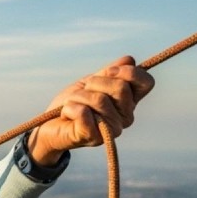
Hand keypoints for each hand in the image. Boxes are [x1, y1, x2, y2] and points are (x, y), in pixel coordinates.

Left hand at [29, 55, 154, 164]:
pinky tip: (67, 114)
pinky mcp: (94, 137)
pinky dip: (70, 107)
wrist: (49, 127)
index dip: (130, 72)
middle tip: (82, 92)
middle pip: (120, 87)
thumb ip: (109, 73)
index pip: (146, 83)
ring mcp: (112, 130)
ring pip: (99, 99)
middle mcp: (126, 117)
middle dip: (94, 83)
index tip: (110, 71)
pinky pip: (84, 112)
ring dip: (78, 96)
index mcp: (129, 102)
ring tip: (72, 104)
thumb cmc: (72, 103)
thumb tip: (129, 60)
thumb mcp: (90, 83)